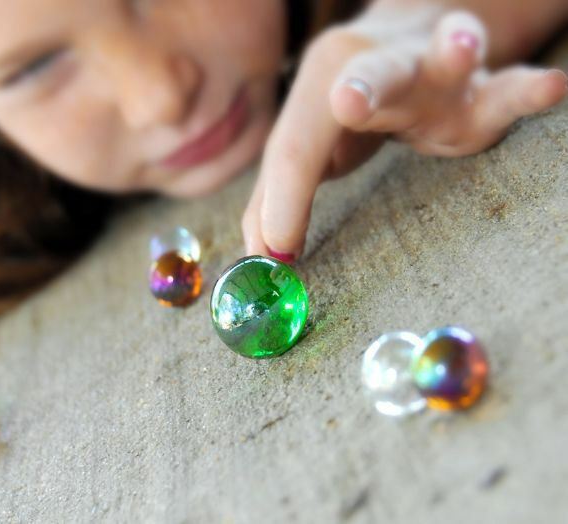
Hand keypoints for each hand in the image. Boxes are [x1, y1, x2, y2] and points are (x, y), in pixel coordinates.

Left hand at [242, 9, 567, 260]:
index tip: (276, 255)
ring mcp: (432, 73)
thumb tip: (259, 254)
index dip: (283, 198)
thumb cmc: (348, 116)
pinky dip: (526, 91)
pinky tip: (551, 89)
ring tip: (462, 45)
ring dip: (452, 53)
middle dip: (360, 89)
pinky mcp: (480, 91)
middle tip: (346, 101)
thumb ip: (281, 194)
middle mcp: (376, 68)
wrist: (407, 50)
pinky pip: (506, 90)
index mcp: (321, 86)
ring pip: (442, 61)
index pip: (296, 146)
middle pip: (364, 75)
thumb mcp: (310, 149)